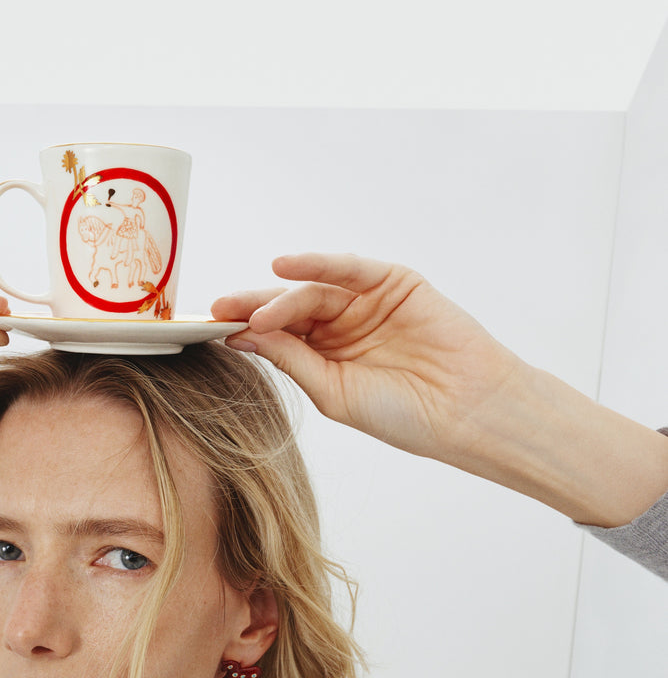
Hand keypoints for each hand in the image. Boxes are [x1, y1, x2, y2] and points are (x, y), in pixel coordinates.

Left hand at [212, 252, 525, 464]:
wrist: (466, 411)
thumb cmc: (404, 414)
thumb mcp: (333, 391)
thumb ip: (291, 359)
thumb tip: (243, 336)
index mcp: (324, 356)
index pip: (277, 336)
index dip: (245, 331)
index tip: (210, 331)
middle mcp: (341, 326)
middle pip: (287, 309)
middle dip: (251, 308)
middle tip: (218, 310)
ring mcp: (366, 302)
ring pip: (312, 289)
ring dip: (279, 295)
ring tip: (249, 307)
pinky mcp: (393, 282)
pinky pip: (349, 268)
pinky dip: (317, 263)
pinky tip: (285, 267)